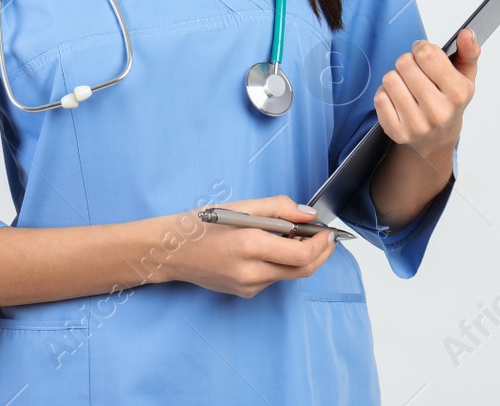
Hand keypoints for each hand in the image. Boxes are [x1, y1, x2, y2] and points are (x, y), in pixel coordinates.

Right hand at [160, 195, 335, 297]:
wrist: (172, 251)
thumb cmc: (202, 224)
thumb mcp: (240, 207)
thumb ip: (279, 208)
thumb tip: (309, 215)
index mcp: (249, 245)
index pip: (302, 254)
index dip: (321, 244)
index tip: (327, 230)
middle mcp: (251, 272)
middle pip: (303, 270)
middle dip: (320, 253)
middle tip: (325, 237)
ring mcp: (248, 286)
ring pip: (289, 275)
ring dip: (301, 257)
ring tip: (296, 237)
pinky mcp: (245, 293)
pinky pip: (273, 279)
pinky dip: (281, 264)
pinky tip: (272, 249)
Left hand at [374, 28, 479, 157]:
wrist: (437, 139)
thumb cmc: (449, 102)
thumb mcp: (465, 77)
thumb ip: (468, 52)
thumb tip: (467, 33)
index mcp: (457, 93)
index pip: (427, 54)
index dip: (421, 47)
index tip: (423, 53)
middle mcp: (438, 111)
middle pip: (405, 64)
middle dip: (408, 61)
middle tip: (415, 70)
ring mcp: (416, 124)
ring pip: (390, 79)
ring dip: (396, 77)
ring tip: (407, 85)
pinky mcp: (396, 131)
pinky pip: (379, 97)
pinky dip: (386, 93)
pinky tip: (398, 99)